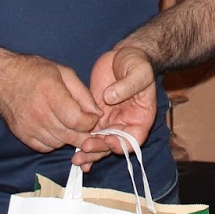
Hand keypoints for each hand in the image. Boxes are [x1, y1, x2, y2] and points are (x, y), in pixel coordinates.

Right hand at [0, 53, 100, 152]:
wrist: (1, 78)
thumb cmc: (34, 71)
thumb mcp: (63, 73)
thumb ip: (83, 93)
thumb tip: (97, 113)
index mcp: (51, 93)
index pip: (77, 120)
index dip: (91, 122)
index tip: (93, 116)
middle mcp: (38, 113)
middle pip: (70, 135)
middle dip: (85, 134)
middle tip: (88, 127)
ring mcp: (28, 126)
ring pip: (59, 143)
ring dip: (69, 137)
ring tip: (71, 125)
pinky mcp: (21, 135)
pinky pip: (45, 147)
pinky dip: (55, 142)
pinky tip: (56, 129)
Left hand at [72, 46, 156, 169]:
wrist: (123, 54)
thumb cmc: (137, 62)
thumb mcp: (139, 71)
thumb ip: (127, 85)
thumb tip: (110, 97)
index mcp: (141, 117)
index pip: (133, 139)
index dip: (121, 144)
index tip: (108, 140)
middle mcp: (126, 123)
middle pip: (113, 145)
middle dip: (100, 150)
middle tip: (85, 149)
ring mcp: (110, 120)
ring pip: (100, 143)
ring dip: (89, 152)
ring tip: (76, 158)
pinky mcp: (96, 115)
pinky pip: (89, 132)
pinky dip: (81, 142)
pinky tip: (72, 149)